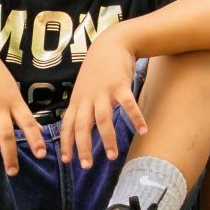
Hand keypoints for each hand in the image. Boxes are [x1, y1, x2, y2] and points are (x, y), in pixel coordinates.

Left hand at [60, 36, 144, 166]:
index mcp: (77, 100)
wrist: (111, 43)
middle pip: (82, 125)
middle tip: (86, 166)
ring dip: (107, 139)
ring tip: (112, 156)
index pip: (67, 125)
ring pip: (103, 119)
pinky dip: (135, 118)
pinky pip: (128, 104)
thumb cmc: (97, 70)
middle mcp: (87, 97)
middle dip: (83, 147)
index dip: (66, 143)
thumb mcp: (83, 88)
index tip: (67, 161)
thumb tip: (78, 129)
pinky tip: (143, 130)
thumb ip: (81, 107)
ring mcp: (103, 91)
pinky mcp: (119, 85)